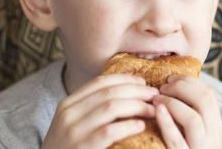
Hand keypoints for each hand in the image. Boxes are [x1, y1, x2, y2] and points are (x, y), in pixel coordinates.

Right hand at [41, 74, 158, 147]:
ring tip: (152, 109)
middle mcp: (68, 114)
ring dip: (137, 106)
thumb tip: (124, 94)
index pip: (99, 82)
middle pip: (109, 92)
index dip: (124, 79)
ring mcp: (73, 132)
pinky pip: (109, 131)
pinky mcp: (81, 147)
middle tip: (153, 94)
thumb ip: (91, 109)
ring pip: (111, 107)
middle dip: (136, 90)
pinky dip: (128, 126)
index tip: (142, 81)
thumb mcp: (72, 125)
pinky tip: (140, 126)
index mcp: (68, 104)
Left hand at [152, 75, 221, 148]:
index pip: (209, 94)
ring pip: (193, 119)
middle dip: (181, 87)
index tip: (171, 78)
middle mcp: (213, 135)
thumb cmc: (191, 148)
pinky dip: (166, 123)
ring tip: (157, 100)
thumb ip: (192, 113)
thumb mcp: (200, 133)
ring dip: (172, 103)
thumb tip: (174, 88)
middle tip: (163, 87)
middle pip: (203, 101)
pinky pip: (176, 140)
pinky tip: (158, 112)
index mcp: (216, 125)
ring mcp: (201, 148)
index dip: (190, 81)